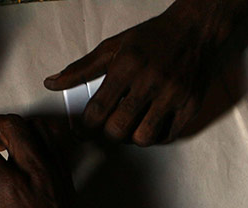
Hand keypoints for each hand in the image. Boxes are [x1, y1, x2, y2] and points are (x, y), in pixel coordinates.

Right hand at [0, 115, 100, 207]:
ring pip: (40, 129)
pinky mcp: (68, 183)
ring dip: (18, 126)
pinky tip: (29, 148)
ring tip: (4, 136)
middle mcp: (36, 175)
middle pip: (13, 127)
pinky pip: (56, 145)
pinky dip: (40, 138)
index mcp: (11, 188)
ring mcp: (56, 176)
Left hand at [44, 1, 218, 145]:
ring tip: (130, 127)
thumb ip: (81, 69)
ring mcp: (173, 94)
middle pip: (118, 128)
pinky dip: (155, 136)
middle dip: (107, 134)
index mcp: (127, 66)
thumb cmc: (152, 38)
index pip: (98, 110)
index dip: (86, 126)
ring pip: (143, 137)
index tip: (84, 130)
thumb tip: (51, 83)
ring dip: (131, 138)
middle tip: (108, 127)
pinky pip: (168, 136)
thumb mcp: (113, 47)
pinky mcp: (191, 104)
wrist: (196, 28)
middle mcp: (151, 81)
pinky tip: (150, 125)